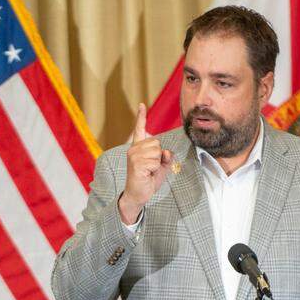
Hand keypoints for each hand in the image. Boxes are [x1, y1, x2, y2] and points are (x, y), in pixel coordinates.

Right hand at [120, 103, 173, 223]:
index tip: (142, 105)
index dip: (141, 117)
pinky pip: (155, 161)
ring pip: (157, 152)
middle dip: (159, 156)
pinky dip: (155, 169)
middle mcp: (133, 149)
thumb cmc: (148, 180)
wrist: (138, 195)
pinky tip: (147, 174)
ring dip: (157, 164)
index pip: (139, 129)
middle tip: (151, 167)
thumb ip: (165, 157)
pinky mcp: (136, 164)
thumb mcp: (161, 167)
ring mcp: (133, 156)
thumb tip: (166, 152)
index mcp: (138, 148)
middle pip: (157, 143)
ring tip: (149, 171)